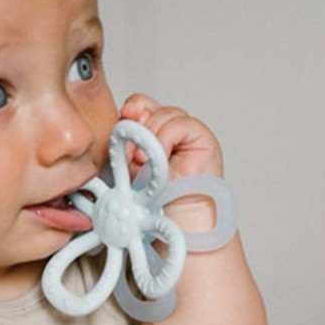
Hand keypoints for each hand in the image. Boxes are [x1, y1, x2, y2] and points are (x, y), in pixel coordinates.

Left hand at [120, 94, 223, 230]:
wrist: (173, 218)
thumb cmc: (154, 197)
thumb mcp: (130, 164)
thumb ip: (127, 141)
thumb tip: (122, 121)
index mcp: (153, 133)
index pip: (142, 107)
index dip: (132, 110)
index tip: (122, 118)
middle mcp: (171, 130)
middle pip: (152, 107)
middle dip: (138, 127)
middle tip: (131, 152)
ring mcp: (188, 133)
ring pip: (165, 114)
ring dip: (150, 136)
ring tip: (144, 161)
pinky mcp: (202, 138)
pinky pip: (180, 125)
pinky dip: (165, 139)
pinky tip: (160, 158)